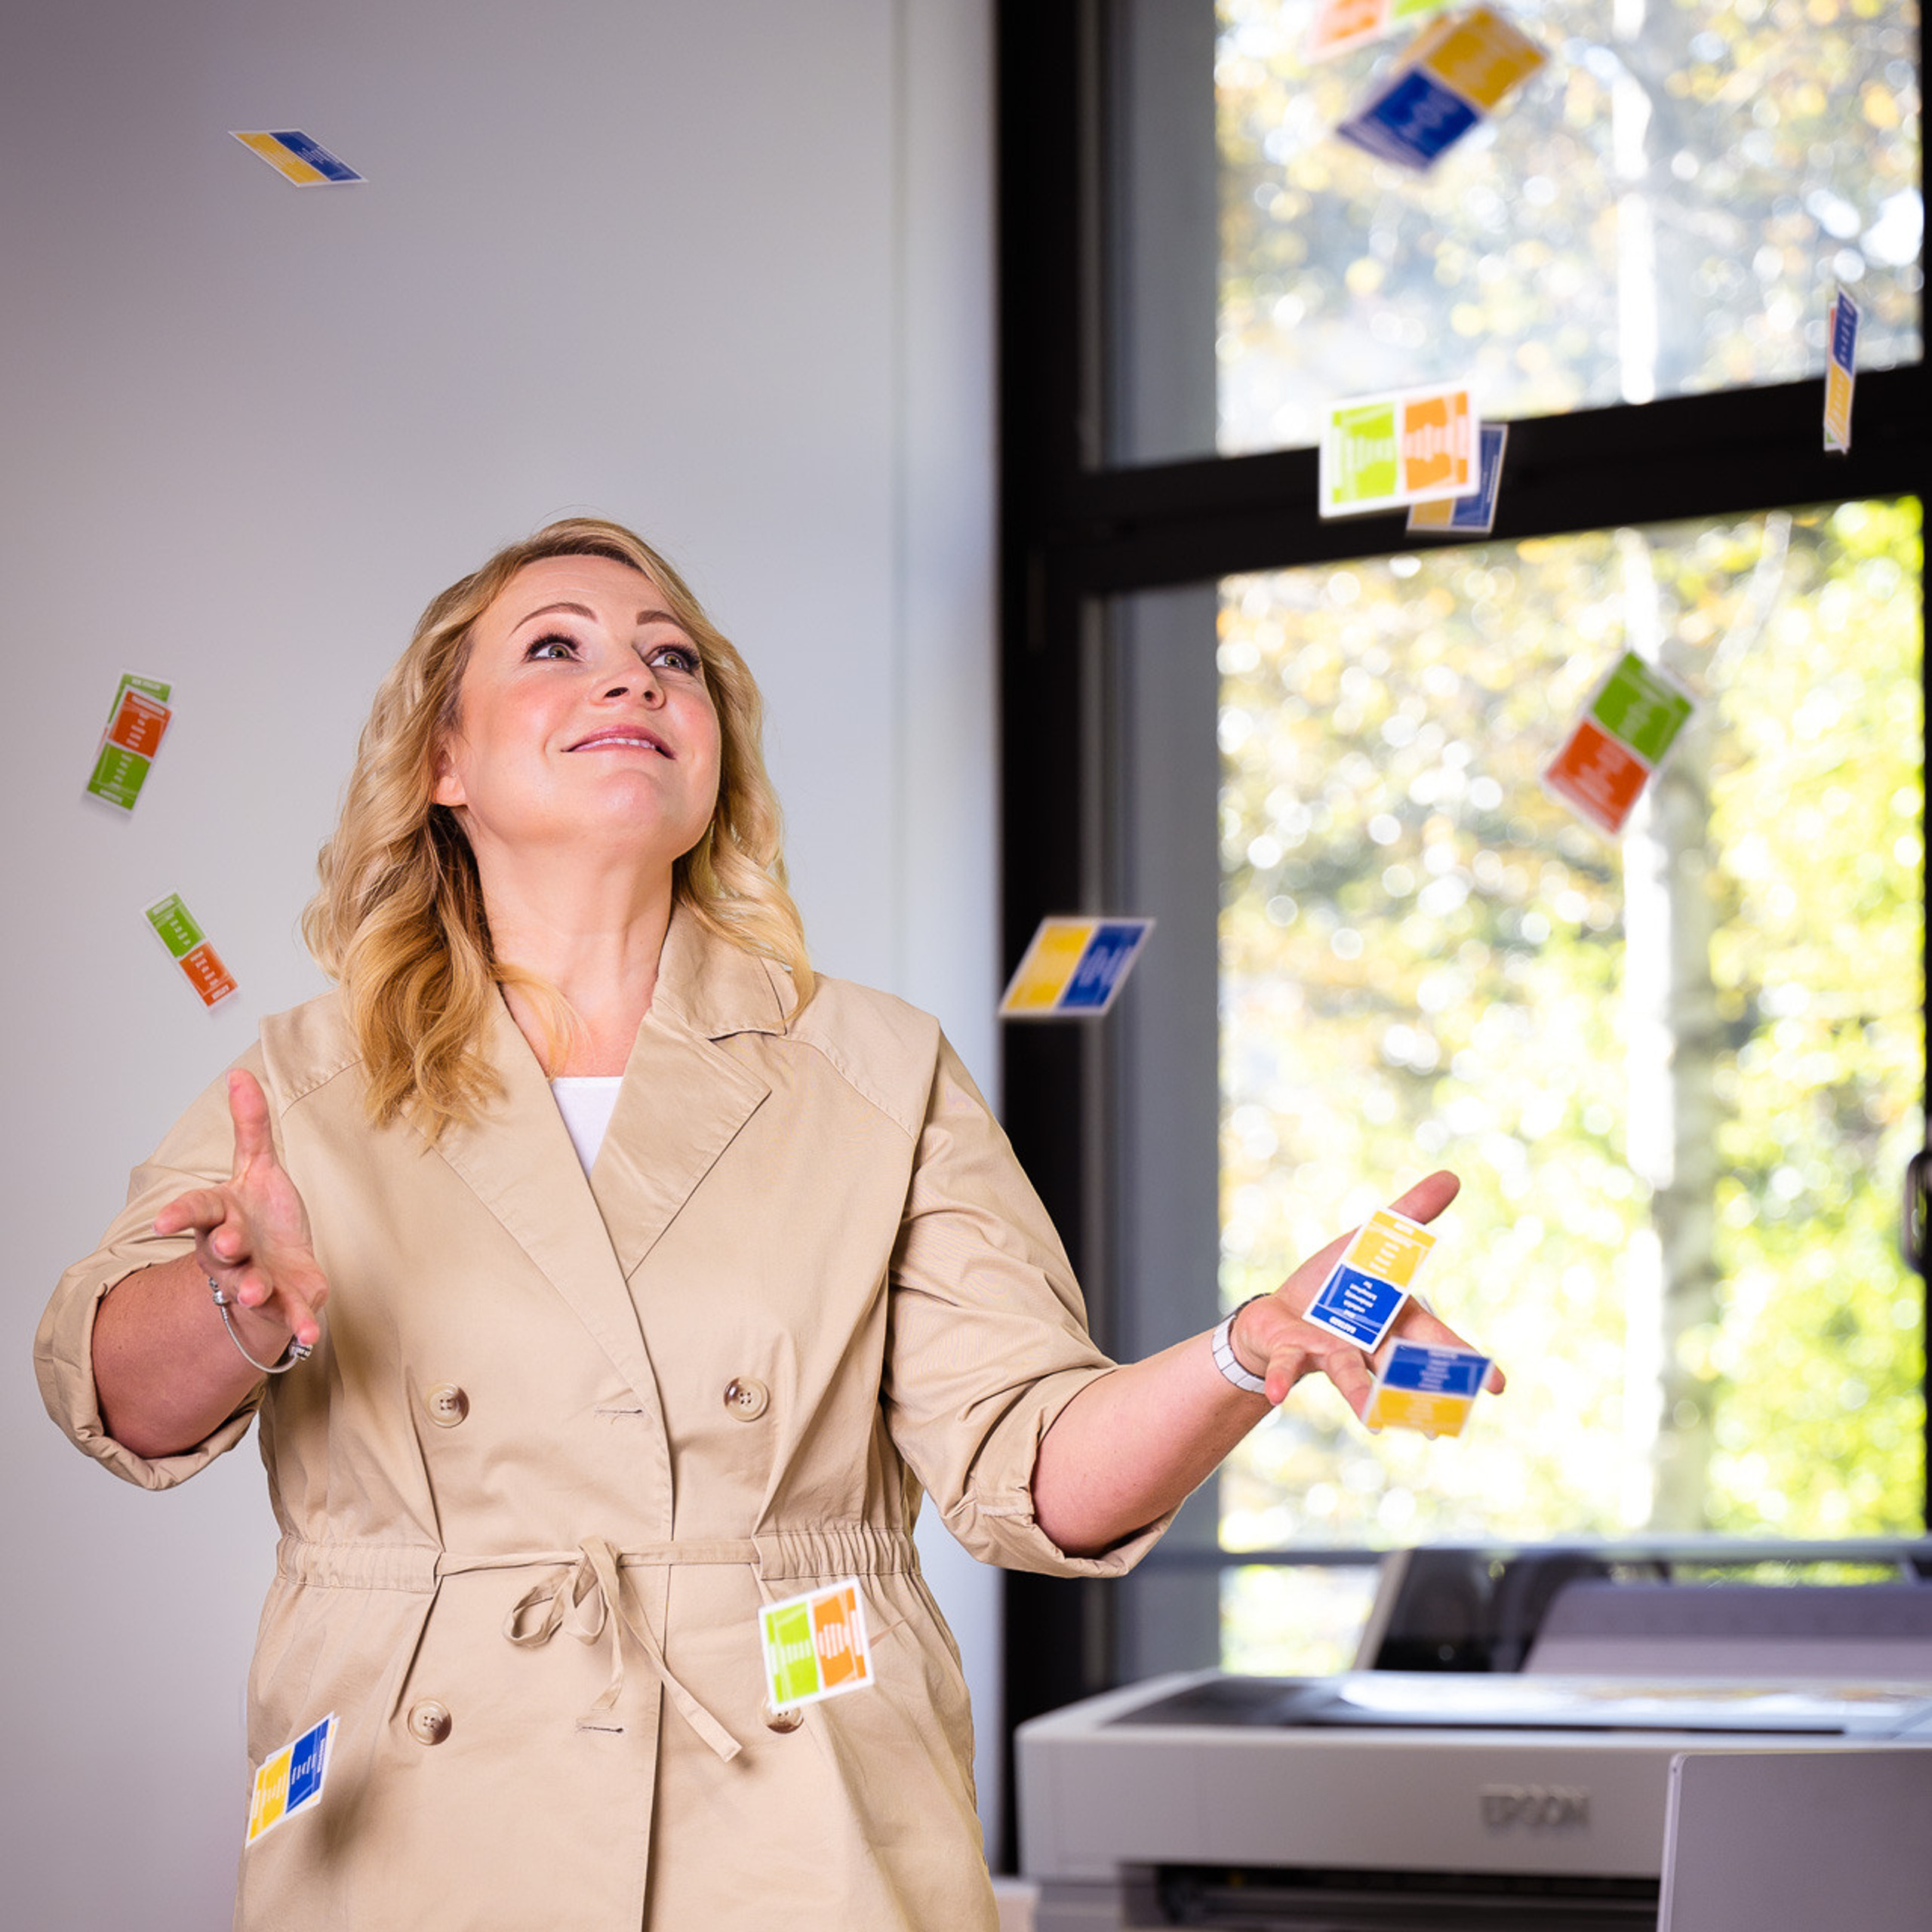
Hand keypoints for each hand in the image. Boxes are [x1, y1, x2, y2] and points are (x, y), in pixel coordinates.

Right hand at [152, 1069, 328, 1353]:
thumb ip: (250, 1127)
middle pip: (222, 1250)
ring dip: (254, 1290)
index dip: (179, 1214)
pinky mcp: (285, 1302)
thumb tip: (240, 1073)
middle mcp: (232, 1252)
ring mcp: (256, 1279)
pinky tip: (309, 1335)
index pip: (196, 1210)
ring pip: (250, 1286)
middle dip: (224, 1248)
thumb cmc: (261, 1214)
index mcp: (221, 1216)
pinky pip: (291, 1315)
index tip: (161, 1221)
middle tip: (228, 1246)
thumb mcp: (258, 1167)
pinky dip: (300, 1325)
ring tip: (258, 1291)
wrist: (275, 1270)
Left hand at [1229, 1170, 1504, 1414]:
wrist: (1282, 1310)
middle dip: (1422, 1390)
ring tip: (1373, 1421)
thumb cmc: (1337, 1283)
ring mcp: (1331, 1351)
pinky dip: (1282, 1377)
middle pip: (1399, 1365)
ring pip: (1349, 1373)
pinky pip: (1288, 1365)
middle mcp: (1369, 1345)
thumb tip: (1453, 1177)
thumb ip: (1411, 1215)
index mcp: (1395, 1321)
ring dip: (1358, 1395)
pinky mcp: (1293, 1350)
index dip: (1467, 1363)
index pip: (1437, 1342)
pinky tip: (1277, 1393)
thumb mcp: (1373, 1241)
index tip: (1498, 1386)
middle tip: (1446, 1423)